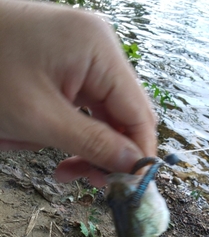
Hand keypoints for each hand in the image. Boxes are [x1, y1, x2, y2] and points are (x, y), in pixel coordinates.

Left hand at [0, 0, 156, 185]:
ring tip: (67, 171)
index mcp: (99, 50)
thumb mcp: (40, 118)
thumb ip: (94, 144)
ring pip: (105, 114)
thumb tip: (134, 167)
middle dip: (110, 152)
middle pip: (124, 114)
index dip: (139, 153)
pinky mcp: (70, 64)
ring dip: (90, 146)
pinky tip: (59, 148)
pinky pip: (87, 106)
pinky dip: (76, 131)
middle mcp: (99, 48)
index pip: (138, 112)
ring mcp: (84, 54)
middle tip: (94, 184)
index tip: (132, 188)